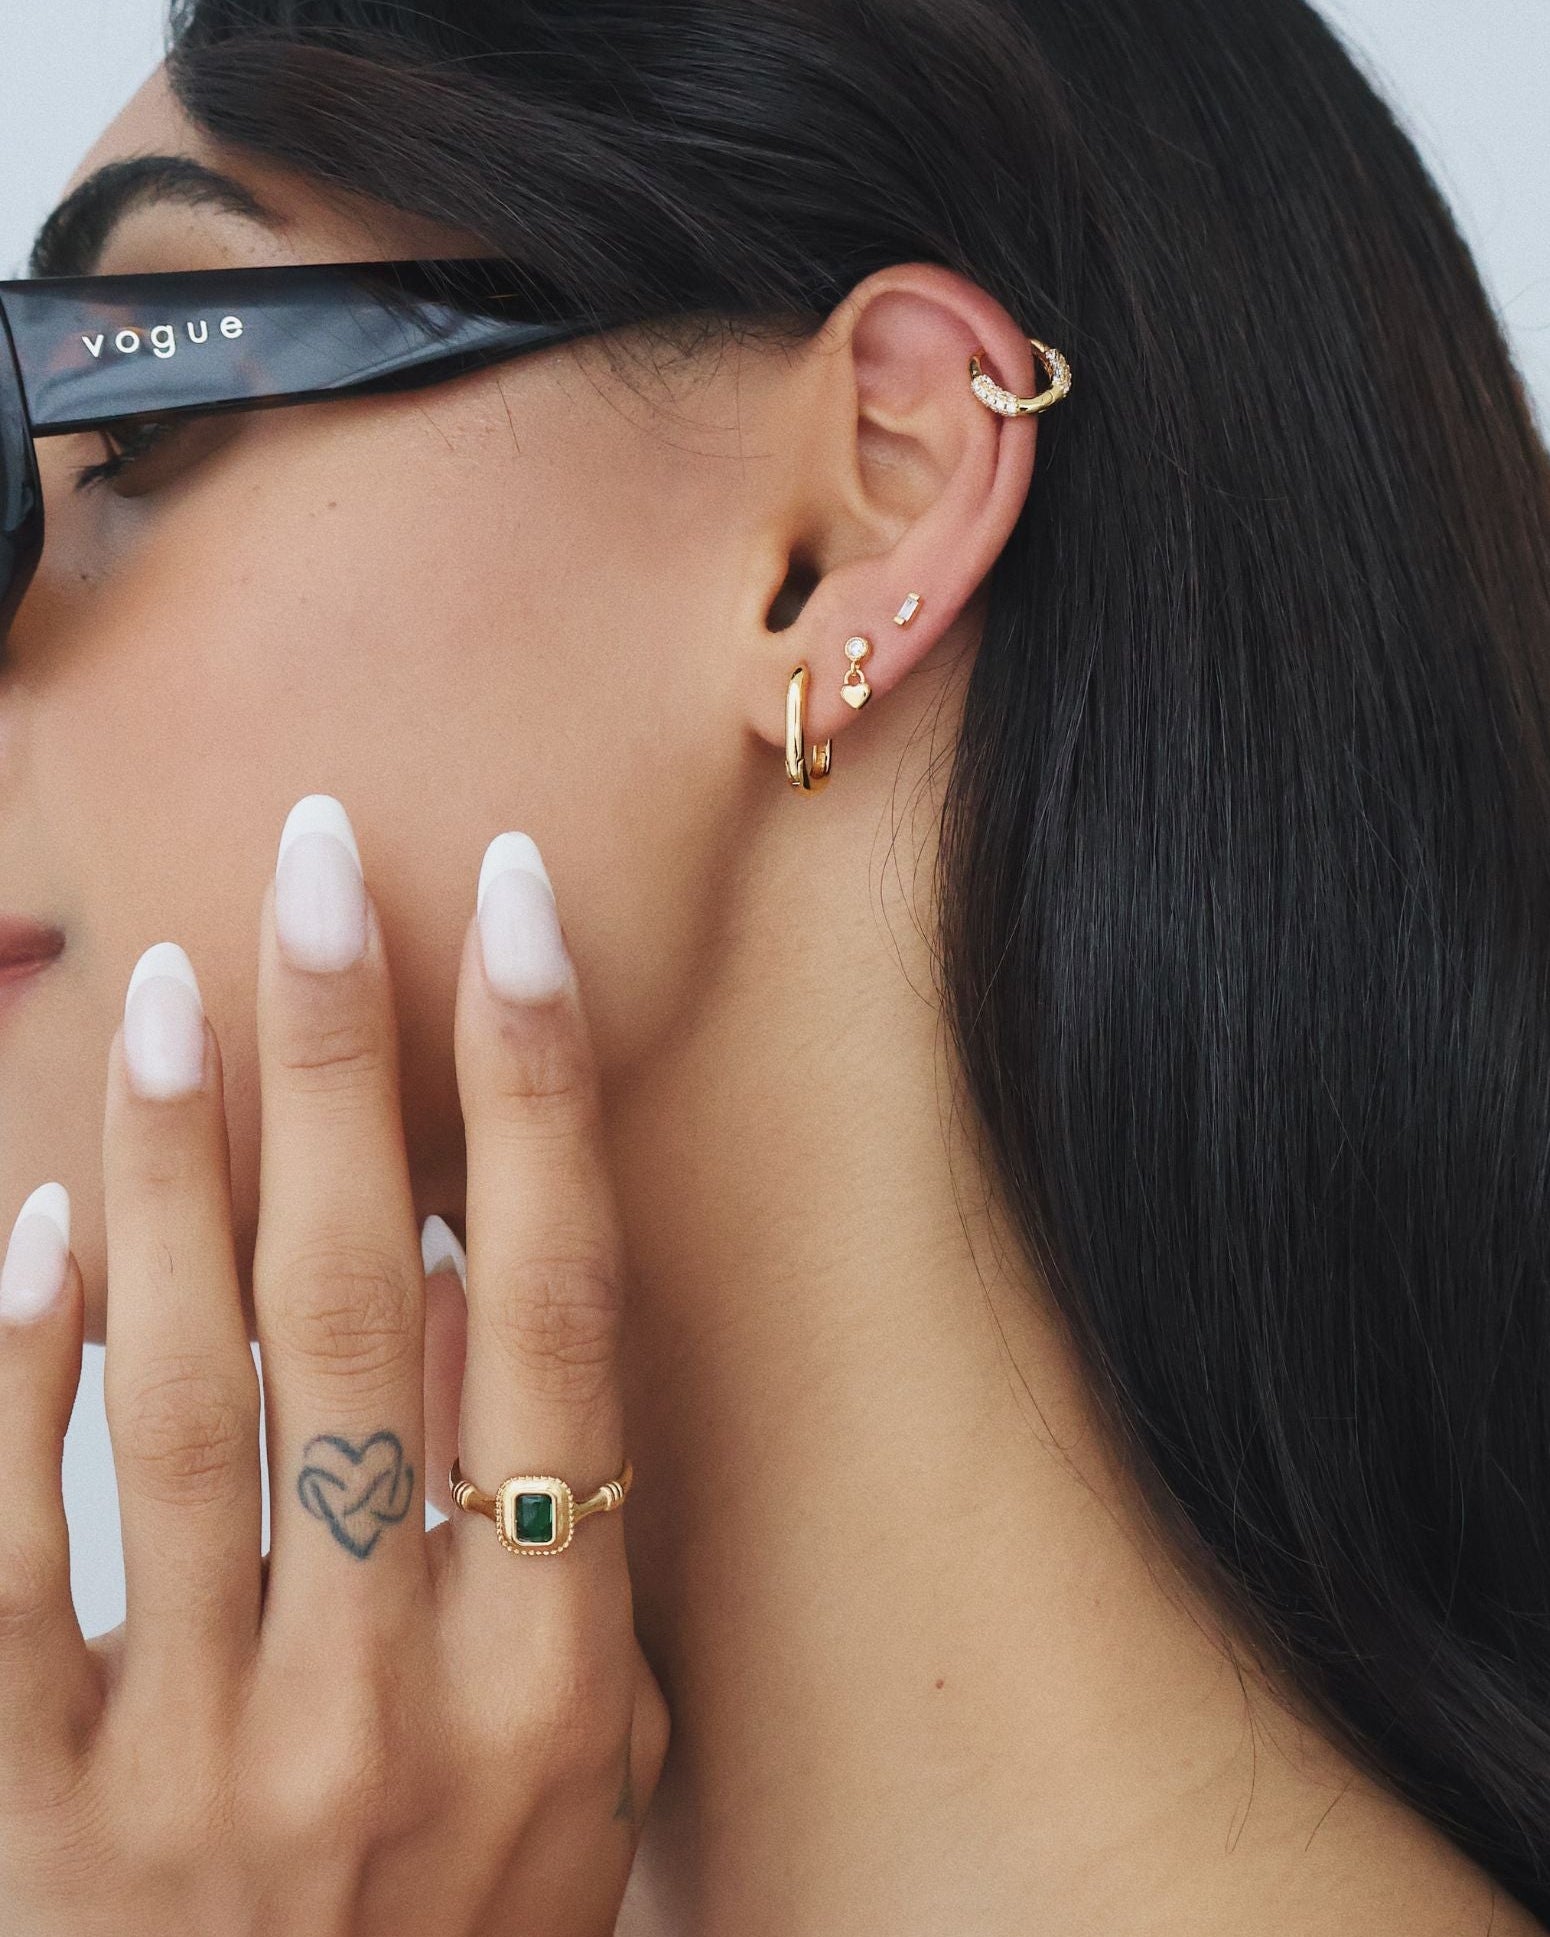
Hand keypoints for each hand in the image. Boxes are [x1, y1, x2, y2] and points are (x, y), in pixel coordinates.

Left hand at [0, 797, 669, 1934]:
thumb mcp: (587, 1763)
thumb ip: (561, 1533)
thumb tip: (492, 1282)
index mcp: (553, 1672)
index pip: (562, 1319)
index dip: (539, 1098)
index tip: (518, 915)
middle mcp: (397, 1693)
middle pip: (374, 1313)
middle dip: (345, 1063)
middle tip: (316, 866)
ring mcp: (212, 1762)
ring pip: (192, 1402)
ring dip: (179, 1173)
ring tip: (168, 988)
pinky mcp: (42, 1822)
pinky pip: (11, 1571)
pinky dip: (18, 1385)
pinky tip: (31, 1231)